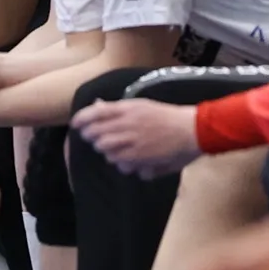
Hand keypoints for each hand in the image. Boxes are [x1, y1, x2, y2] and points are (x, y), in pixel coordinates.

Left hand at [70, 99, 201, 177]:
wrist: (192, 130)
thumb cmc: (167, 116)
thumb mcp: (142, 105)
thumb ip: (118, 108)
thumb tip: (96, 105)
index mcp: (128, 108)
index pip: (96, 112)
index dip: (81, 119)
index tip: (76, 124)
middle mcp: (128, 125)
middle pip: (96, 134)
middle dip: (92, 137)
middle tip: (94, 138)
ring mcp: (134, 143)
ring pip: (106, 150)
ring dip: (106, 150)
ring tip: (114, 149)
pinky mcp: (141, 158)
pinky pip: (120, 164)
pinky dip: (120, 163)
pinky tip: (126, 161)